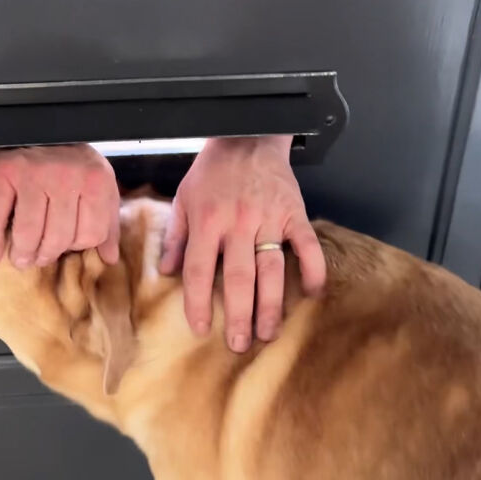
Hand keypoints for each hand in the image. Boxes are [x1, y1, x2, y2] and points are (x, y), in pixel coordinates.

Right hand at [0, 144, 119, 266]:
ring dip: (22, 253)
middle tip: (35, 258)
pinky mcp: (4, 172)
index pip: (91, 235)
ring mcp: (33, 173)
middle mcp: (66, 175)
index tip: (63, 247)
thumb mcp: (99, 188)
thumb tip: (110, 258)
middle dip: (45, 255)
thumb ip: (107, 223)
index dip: (76, 246)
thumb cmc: (72, 165)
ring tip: (19, 257)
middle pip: (59, 237)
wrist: (38, 129)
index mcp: (96, 181)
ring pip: (30, 233)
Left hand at [159, 136, 324, 350]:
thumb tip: (167, 271)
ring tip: (269, 333)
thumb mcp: (184, 198)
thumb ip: (176, 236)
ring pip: (271, 269)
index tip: (200, 328)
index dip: (198, 302)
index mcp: (207, 221)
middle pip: (237, 278)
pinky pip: (307, 246)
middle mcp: (238, 224)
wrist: (248, 135)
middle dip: (238, 315)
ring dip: (271, 305)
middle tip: (239, 344)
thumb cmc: (212, 171)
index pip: (198, 270)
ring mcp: (269, 219)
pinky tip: (312, 294)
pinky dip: (313, 269)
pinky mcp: (295, 213)